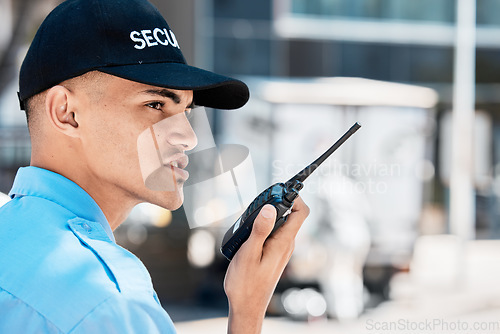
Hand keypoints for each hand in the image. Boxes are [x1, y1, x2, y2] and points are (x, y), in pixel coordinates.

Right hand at [224, 197, 308, 333]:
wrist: (246, 307)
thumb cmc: (246, 284)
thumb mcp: (249, 254)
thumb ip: (260, 230)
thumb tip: (270, 208)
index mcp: (283, 242)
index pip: (301, 212)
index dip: (295, 196)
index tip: (279, 190)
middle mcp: (285, 244)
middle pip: (291, 215)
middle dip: (278, 202)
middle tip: (261, 200)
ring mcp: (280, 250)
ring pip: (280, 223)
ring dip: (269, 215)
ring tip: (252, 215)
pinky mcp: (272, 254)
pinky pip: (273, 233)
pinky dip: (263, 226)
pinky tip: (248, 231)